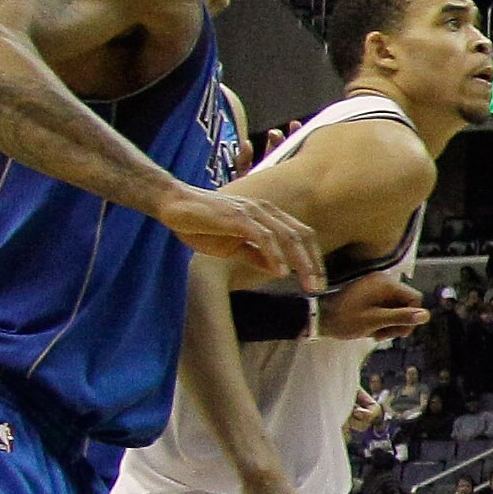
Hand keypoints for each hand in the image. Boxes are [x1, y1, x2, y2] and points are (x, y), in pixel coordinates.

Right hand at [162, 185, 323, 291]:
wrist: (174, 205)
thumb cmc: (202, 224)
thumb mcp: (234, 247)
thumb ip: (257, 256)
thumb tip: (280, 271)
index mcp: (268, 216)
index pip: (302, 236)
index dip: (314, 258)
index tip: (319, 282)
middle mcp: (265, 211)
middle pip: (301, 236)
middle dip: (313, 264)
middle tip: (319, 288)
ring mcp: (252, 212)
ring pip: (287, 236)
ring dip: (300, 262)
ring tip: (307, 284)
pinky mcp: (237, 217)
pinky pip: (262, 236)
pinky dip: (274, 254)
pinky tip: (280, 271)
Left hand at [319, 269, 429, 343]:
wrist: (318, 318)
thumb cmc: (345, 320)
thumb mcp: (375, 321)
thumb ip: (401, 317)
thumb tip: (426, 315)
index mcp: (385, 284)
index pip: (414, 298)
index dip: (412, 317)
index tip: (399, 333)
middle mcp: (382, 281)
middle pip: (406, 303)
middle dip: (399, 321)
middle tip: (385, 336)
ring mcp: (375, 286)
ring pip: (396, 306)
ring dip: (390, 323)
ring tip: (377, 334)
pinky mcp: (369, 293)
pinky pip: (385, 306)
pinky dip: (382, 319)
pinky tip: (372, 330)